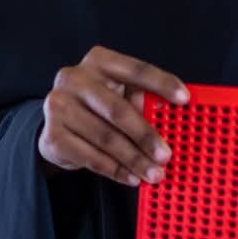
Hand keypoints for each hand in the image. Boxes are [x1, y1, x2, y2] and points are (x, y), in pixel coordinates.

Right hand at [36, 47, 189, 186]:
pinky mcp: (52, 134)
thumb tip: (173, 120)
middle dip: (145, 135)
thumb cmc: (98, 106)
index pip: (136, 70)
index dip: (162, 83)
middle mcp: (75, 78)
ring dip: (133, 159)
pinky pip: (90, 156)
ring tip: (154, 173)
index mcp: (99, 61)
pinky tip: (131, 177)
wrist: (56, 125)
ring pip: (105, 137)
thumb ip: (142, 101)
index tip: (184, 99)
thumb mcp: (120, 95)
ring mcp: (59, 105)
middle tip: (166, 155)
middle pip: (118, 109)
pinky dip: (114, 169)